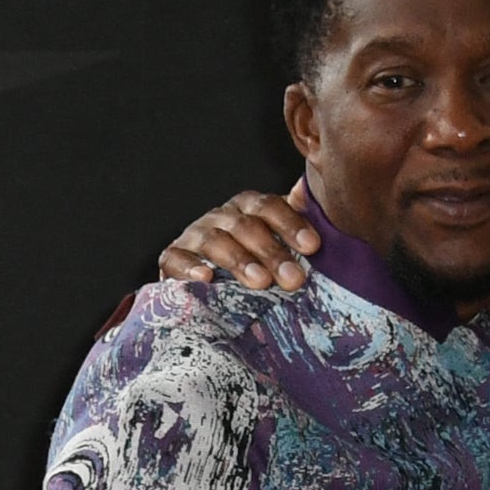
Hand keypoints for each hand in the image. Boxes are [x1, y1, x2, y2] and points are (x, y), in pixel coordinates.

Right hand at [158, 183, 318, 290]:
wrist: (207, 292)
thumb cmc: (253, 266)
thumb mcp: (278, 247)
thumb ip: (296, 227)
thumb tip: (318, 197)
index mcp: (248, 209)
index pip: (268, 206)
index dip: (291, 224)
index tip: (312, 246)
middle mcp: (221, 217)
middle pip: (245, 226)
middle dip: (271, 251)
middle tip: (293, 278)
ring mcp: (194, 237)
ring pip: (215, 241)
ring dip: (239, 260)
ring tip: (260, 282)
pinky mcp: (171, 259)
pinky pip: (177, 259)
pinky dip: (190, 268)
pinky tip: (206, 279)